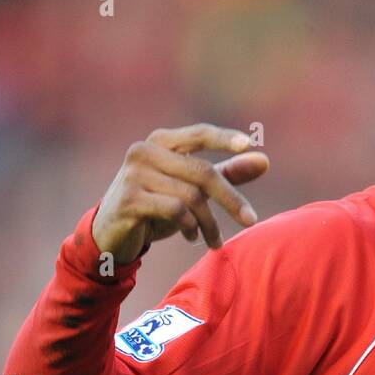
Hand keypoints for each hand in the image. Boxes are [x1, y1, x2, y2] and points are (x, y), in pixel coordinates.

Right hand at [91, 123, 269, 264]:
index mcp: (161, 142)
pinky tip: (191, 236)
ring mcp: (135, 174)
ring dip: (209, 223)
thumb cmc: (155, 208)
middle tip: (251, 221)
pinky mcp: (129, 198)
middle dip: (230, 199)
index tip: (248, 144)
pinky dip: (190, 227)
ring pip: (191, 196)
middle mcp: (145, 151)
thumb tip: (264, 160)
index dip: (223, 138)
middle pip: (202, 172)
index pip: (198, 134)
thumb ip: (226, 174)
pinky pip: (175, 211)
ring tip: (213, 240)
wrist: (111, 235)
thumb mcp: (191, 190)